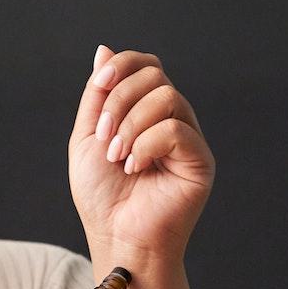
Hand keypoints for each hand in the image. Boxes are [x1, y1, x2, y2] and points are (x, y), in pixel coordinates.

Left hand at [69, 45, 215, 271]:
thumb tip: (105, 50)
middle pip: (155, 76)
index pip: (146, 66)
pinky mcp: (200, 160)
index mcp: (146, 113)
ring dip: (131, 125)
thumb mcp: (87, 138)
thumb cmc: (102, 197)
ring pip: (167, 97)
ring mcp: (188, 140)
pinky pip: (176, 129)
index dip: (122, 66)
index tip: (98, 86)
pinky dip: (147, 144)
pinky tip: (136, 168)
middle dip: (119, 101)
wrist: (117, 238)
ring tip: (118, 158)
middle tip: (105, 139)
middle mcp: (172, 120)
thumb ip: (97, 96)